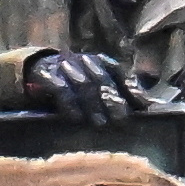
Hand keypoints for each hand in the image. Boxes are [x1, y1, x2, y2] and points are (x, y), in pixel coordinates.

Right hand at [22, 47, 149, 121]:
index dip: (131, 89)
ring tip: (100, 124)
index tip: (142, 106)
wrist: (36, 71)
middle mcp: (85, 61)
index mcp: (101, 62)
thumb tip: (148, 105)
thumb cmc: (74, 85)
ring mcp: (66, 66)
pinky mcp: (47, 74)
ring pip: (84, 85)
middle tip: (120, 121)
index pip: (119, 73)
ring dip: (93, 106)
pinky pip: (60, 89)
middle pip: (103, 81)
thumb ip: (120, 93)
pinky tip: (76, 118)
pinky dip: (70, 104)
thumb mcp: (97, 86)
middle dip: (113, 102)